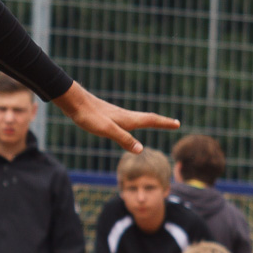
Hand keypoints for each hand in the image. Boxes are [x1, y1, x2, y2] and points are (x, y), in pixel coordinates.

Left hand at [52, 81, 178, 153]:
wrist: (74, 102)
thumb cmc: (90, 116)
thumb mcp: (107, 130)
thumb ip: (124, 139)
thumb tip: (141, 150)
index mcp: (127, 119)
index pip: (151, 120)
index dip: (164, 123)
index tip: (177, 124)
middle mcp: (124, 115)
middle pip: (147, 118)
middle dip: (161, 122)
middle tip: (174, 123)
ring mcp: (116, 115)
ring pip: (137, 118)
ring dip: (150, 120)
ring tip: (157, 123)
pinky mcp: (108, 115)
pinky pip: (127, 119)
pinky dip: (136, 122)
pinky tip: (129, 124)